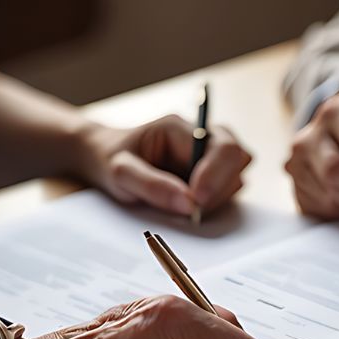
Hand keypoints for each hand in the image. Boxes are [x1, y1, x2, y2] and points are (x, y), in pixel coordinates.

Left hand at [82, 117, 252, 216]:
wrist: (101, 157)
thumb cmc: (109, 160)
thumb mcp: (120, 172)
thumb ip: (152, 186)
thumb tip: (189, 204)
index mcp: (179, 127)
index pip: (220, 146)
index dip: (215, 176)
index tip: (197, 202)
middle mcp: (201, 135)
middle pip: (237, 157)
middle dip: (219, 188)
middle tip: (192, 210)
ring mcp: (208, 154)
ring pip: (237, 174)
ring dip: (218, 196)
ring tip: (184, 206)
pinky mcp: (210, 173)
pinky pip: (228, 188)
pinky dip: (214, 201)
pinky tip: (188, 204)